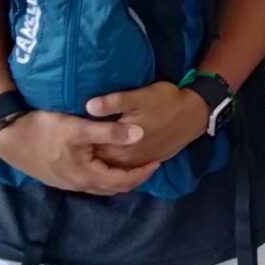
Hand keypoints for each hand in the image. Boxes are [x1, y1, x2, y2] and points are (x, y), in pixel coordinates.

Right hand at [0, 109, 161, 194]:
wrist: (8, 137)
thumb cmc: (44, 130)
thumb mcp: (79, 128)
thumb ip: (110, 132)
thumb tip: (141, 135)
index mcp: (86, 175)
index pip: (123, 182)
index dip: (142, 173)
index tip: (158, 161)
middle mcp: (78, 184)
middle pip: (113, 187)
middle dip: (133, 177)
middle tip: (149, 163)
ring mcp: (66, 182)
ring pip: (100, 185)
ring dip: (118, 176)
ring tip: (132, 162)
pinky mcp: (58, 176)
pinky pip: (88, 180)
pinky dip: (104, 173)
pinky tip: (104, 161)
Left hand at [85, 81, 208, 168]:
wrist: (194, 114)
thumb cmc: (166, 102)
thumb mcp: (139, 97)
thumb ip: (113, 103)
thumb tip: (87, 106)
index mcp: (121, 147)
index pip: (91, 152)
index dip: (80, 144)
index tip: (69, 134)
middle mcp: (128, 160)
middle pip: (100, 162)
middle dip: (88, 154)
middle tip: (75, 143)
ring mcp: (139, 162)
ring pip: (113, 167)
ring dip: (101, 160)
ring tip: (89, 148)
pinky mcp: (148, 161)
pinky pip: (126, 167)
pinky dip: (116, 163)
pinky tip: (111, 152)